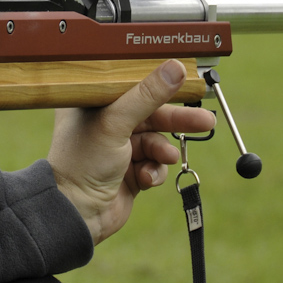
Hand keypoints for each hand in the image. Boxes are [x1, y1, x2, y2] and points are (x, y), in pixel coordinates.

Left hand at [47, 59, 217, 244]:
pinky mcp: (129, 171)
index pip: (131, 84)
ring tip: (163, 158)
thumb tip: (177, 68)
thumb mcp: (116, 122)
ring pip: (156, 140)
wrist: (76, 213)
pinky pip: (154, 164)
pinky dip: (154, 171)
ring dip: (162, 150)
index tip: (186, 80)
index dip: (158, 82)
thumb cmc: (83, 162)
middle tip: (205, 121)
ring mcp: (118, 147)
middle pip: (151, 113)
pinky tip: (145, 178)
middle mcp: (105, 122)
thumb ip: (148, 96)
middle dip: (176, 120)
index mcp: (94, 103)